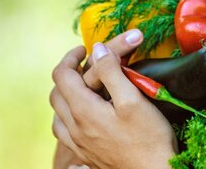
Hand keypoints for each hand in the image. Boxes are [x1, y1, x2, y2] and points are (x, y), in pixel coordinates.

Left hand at [50, 30, 177, 168]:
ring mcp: (78, 144)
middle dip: (67, 73)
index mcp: (83, 110)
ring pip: (58, 114)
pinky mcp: (86, 155)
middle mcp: (74, 128)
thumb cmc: (148, 138)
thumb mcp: (133, 98)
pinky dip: (69, 116)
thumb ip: (112, 72)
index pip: (61, 75)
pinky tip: (84, 116)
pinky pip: (65, 132)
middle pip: (56, 93)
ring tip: (83, 87)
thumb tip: (97, 49)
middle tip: (85, 64)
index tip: (86, 49)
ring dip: (66, 95)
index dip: (71, 57)